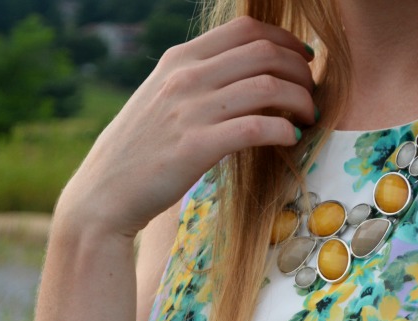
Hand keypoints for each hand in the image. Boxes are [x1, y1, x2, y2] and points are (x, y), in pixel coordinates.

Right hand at [58, 16, 315, 238]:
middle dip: (300, 71)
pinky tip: (290, 140)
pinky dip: (283, 131)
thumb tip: (240, 79)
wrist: (105, 193)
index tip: (303, 60)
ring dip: (299, 100)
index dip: (284, 40)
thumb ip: (197, 83)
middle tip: (312, 93)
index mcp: (179, 59)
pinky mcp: (196, 147)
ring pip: (267, 86)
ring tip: (307, 117)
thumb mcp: (163, 101)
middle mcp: (185, 77)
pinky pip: (256, 127)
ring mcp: (190, 110)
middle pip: (264, 53)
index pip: (245, 30)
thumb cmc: (140, 154)